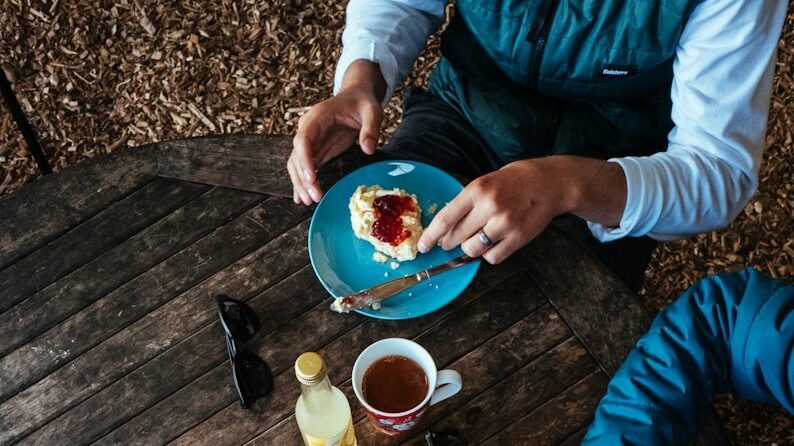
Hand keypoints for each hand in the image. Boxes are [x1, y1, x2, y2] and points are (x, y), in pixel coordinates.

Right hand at [288, 60, 385, 204]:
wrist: (357, 98)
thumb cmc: (363, 103)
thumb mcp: (372, 111)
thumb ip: (371, 128)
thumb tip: (368, 149)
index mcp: (317, 118)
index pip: (303, 140)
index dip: (305, 159)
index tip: (312, 177)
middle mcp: (308, 130)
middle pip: (297, 156)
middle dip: (303, 178)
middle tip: (315, 197)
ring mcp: (310, 142)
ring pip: (297, 165)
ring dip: (301, 183)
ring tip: (309, 201)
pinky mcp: (316, 151)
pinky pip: (304, 167)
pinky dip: (302, 182)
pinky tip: (301, 198)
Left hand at [418, 160, 572, 263]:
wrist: (549, 183)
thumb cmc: (514, 181)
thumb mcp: (485, 182)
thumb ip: (466, 202)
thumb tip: (445, 226)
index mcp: (477, 190)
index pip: (445, 219)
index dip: (431, 236)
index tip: (424, 246)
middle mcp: (489, 207)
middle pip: (456, 237)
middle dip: (449, 243)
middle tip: (450, 242)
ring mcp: (504, 224)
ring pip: (473, 250)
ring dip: (470, 249)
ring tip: (477, 238)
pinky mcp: (518, 238)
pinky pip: (492, 257)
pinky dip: (488, 254)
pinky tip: (493, 242)